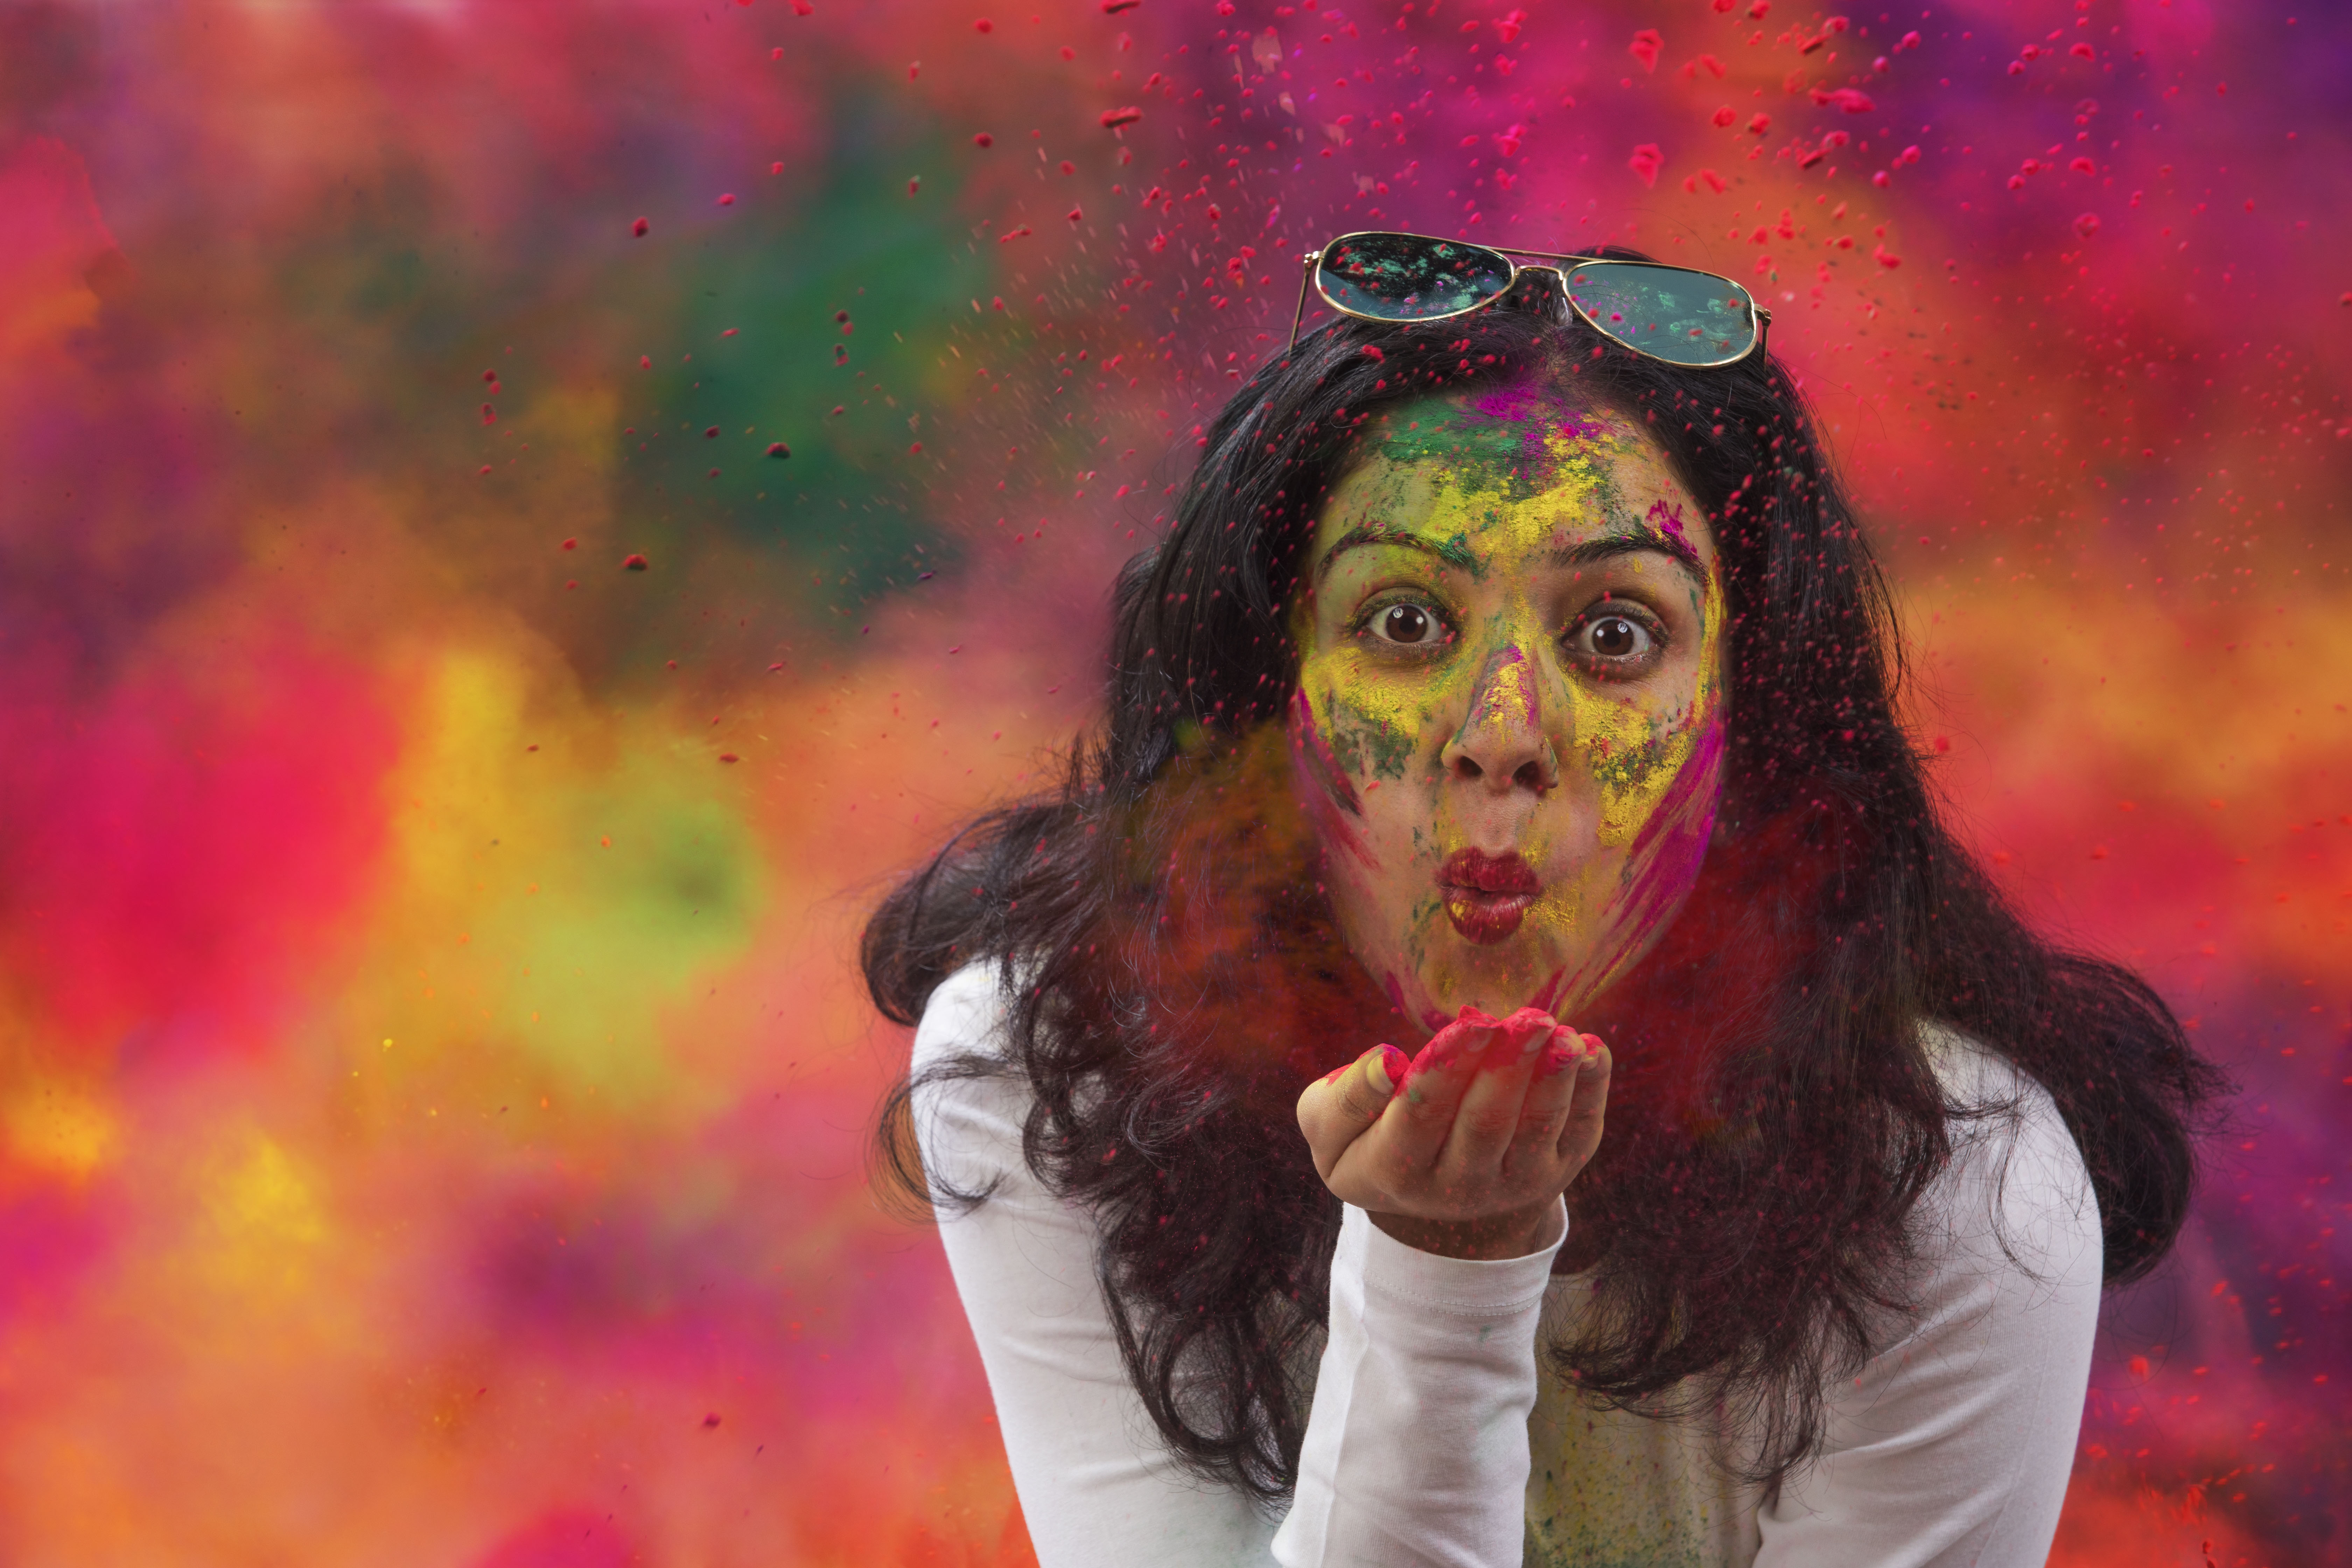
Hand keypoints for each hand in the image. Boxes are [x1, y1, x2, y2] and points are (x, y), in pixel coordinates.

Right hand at [1295, 1007, 1611, 1259]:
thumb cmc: (1369, 1135)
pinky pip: (1578, 1132)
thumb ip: (1346, 1096)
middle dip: (1510, 1070)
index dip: (1448, 1070)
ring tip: (1565, 1035)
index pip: (1422, 1116)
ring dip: (1555, 1081)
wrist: (1426, 1187)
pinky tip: (1593, 1050)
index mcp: (1396, 1169)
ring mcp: (1512, 1181)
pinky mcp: (1555, 1171)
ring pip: (1537, 1131)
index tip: (1472, 1024)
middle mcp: (1458, 1185)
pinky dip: (1591, 1093)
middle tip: (1531, 1019)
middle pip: (1486, 1125)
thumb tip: (1388, 1063)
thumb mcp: (1328, 1123)